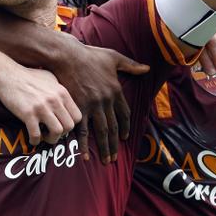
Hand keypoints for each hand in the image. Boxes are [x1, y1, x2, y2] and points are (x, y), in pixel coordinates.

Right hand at [0, 65, 81, 146]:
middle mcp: (54, 100)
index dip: (70, 124)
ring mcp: (41, 107)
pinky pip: (37, 135)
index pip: (77, 116)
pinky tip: (31, 138)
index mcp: (62, 92)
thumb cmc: (28, 76)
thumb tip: (66, 104)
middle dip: (62, 134)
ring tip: (43, 137)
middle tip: (52, 133)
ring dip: (51, 139)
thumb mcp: (49, 78)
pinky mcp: (27, 114)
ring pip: (57, 132)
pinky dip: (35, 141)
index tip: (61, 125)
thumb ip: (59, 91)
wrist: (6, 74)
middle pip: (69, 126)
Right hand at [49, 34, 149, 163]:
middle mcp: (107, 101)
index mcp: (116, 90)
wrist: (68, 56)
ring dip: (104, 148)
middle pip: (114, 127)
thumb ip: (131, 65)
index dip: (125, 127)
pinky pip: (82, 130)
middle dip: (115, 144)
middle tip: (115, 158)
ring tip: (106, 161)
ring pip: (101, 132)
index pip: (125, 114)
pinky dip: (84, 145)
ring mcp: (93, 106)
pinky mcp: (78, 108)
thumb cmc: (90, 55)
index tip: (124, 137)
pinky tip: (85, 156)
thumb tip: (147, 68)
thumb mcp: (114, 57)